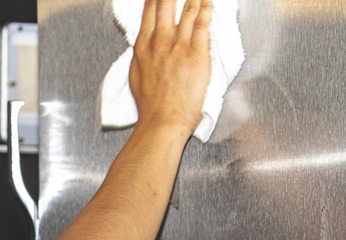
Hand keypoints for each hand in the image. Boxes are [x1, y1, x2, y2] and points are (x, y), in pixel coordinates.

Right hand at [129, 0, 212, 136]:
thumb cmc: (151, 106)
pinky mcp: (196, 54)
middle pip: (165, 3)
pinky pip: (202, 23)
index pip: (149, 9)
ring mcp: (178, 46)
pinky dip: (207, 8)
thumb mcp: (137, 75)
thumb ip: (142, 57)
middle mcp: (159, 41)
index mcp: (143, 46)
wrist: (162, 121)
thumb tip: (144, 49)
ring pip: (187, 9)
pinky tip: (208, 1)